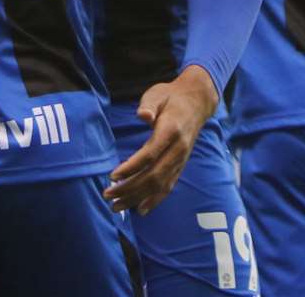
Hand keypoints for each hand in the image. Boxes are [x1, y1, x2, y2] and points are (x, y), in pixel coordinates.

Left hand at [104, 65, 218, 214]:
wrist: (196, 102)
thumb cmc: (171, 97)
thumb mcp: (158, 94)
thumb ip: (149, 105)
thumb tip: (143, 115)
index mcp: (171, 130)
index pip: (150, 154)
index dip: (131, 167)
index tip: (113, 176)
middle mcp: (178, 149)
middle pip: (153, 175)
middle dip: (130, 188)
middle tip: (108, 195)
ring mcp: (181, 159)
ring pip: (160, 185)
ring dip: (138, 198)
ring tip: (117, 207)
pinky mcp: (181, 165)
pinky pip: (168, 186)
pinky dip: (155, 200)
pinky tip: (140, 210)